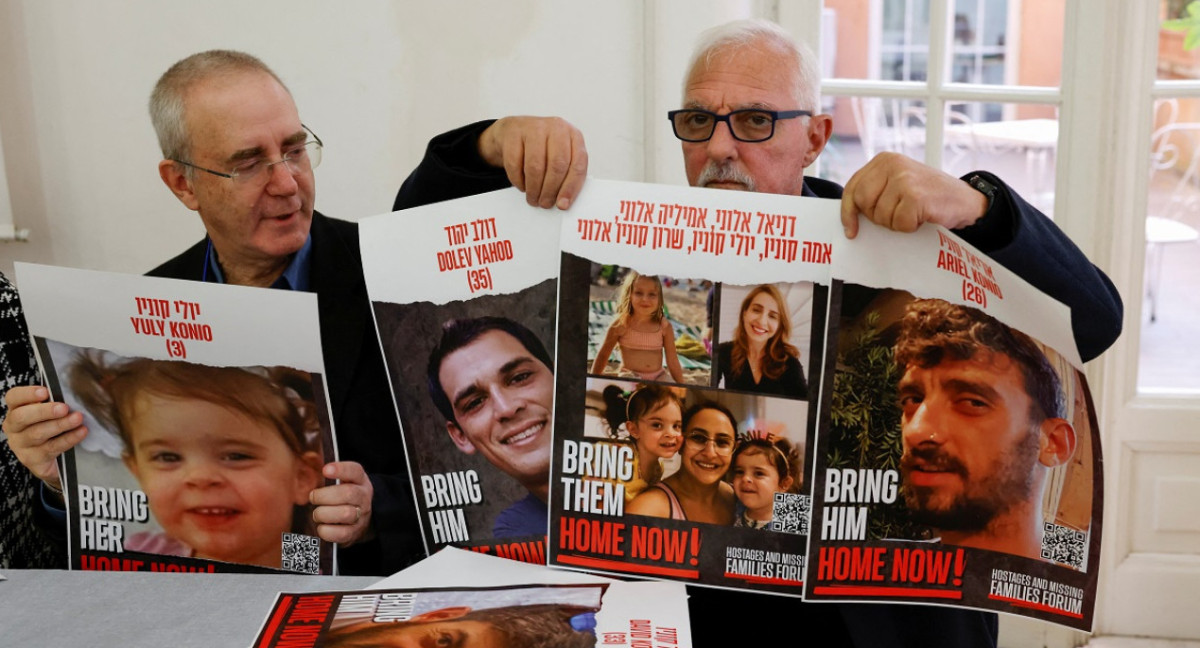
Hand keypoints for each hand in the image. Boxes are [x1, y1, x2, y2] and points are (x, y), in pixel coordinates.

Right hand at [2, 386, 86, 487]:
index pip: (13, 398)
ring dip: (60, 425)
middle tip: (64, 408)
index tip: (45, 391)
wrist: (55, 460)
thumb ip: (54, 402)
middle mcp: (14, 428)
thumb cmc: (52, 428)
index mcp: (15, 410)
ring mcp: (21, 445)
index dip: (27, 394)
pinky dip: (68, 439)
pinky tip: (81, 432)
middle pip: (22, 417)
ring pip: (37, 433)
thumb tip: (71, 393)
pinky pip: (51, 448)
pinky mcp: (32, 460)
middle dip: (44, 411)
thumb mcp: (50, 413)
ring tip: (77, 418)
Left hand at [310, 461, 373, 545]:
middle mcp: (364, 497)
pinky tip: (321, 526)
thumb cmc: (343, 496)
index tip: (325, 470)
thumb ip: (327, 472)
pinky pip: (341, 533)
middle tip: (313, 497)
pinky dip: (327, 530)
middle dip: (325, 495)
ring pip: (345, 513)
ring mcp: (361, 515)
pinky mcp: (355, 532)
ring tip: (317, 513)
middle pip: (348, 493)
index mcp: (360, 480)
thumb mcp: (341, 481)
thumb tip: (306, 459)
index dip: (340, 470)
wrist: (361, 518)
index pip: (354, 471)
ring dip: (324, 513)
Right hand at [477, 116, 587, 208]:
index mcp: (574, 135)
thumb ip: (566, 174)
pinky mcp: (514, 132)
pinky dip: (518, 180)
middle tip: (545, 203)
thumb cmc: (542, 147)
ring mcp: (534, 127)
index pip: (578, 164)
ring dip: (534, 188)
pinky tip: (522, 185)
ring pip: (535, 166)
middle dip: (550, 190)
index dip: (570, 188)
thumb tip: (563, 201)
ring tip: (533, 198)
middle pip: (557, 165)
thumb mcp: (560, 155)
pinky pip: (515, 163)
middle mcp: (556, 128)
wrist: (514, 130)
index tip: (562, 204)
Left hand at [840, 152, 987, 238]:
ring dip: (896, 223)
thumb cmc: (929, 195)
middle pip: (862, 202)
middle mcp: (892, 164)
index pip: (852, 187)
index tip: (851, 229)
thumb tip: (850, 216)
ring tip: (913, 212)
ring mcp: (904, 179)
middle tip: (897, 214)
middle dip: (877, 217)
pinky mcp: (915, 196)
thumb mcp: (898, 183)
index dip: (848, 211)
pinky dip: (910, 227)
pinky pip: (899, 223)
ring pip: (880, 216)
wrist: (965, 200)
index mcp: (884, 160)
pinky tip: (922, 216)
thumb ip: (876, 191)